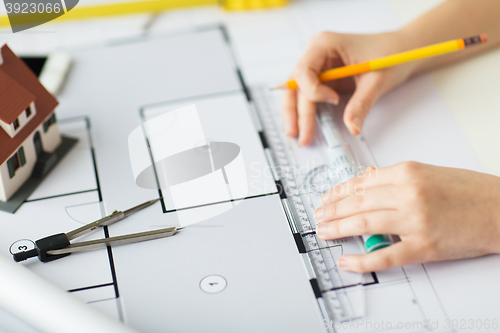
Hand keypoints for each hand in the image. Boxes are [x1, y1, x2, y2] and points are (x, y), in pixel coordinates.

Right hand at [283, 31, 415, 145]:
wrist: (403, 51)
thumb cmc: (391, 54)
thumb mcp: (377, 79)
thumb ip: (362, 103)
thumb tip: (353, 127)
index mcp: (325, 45)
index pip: (303, 70)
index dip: (313, 90)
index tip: (334, 100)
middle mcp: (317, 55)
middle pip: (296, 85)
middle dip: (298, 111)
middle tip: (301, 134)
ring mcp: (319, 67)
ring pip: (298, 92)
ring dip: (297, 115)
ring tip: (299, 135)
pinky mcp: (324, 79)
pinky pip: (309, 97)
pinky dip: (307, 112)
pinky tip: (306, 128)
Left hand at [314, 162, 499, 271]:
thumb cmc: (468, 191)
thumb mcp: (428, 172)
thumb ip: (395, 179)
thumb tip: (364, 185)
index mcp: (407, 172)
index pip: (361, 182)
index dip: (338, 192)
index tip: (326, 197)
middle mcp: (408, 194)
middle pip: (357, 203)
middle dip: (331, 210)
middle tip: (318, 215)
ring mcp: (414, 221)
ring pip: (363, 224)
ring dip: (337, 228)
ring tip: (323, 231)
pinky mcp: (423, 247)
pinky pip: (385, 255)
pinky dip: (361, 260)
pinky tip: (346, 260)